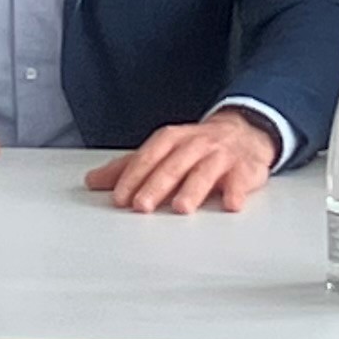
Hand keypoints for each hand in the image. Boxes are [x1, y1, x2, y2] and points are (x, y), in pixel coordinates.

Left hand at [85, 111, 279, 214]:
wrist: (245, 131)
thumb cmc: (197, 146)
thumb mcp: (162, 151)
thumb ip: (129, 167)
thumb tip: (93, 181)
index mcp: (172, 139)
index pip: (149, 156)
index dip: (134, 175)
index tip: (120, 197)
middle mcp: (196, 144)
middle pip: (174, 164)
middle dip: (157, 185)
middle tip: (142, 206)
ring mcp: (222, 155)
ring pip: (205, 171)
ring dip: (192, 189)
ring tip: (181, 207)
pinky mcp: (246, 168)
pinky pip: (241, 178)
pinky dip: (236, 190)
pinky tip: (230, 204)